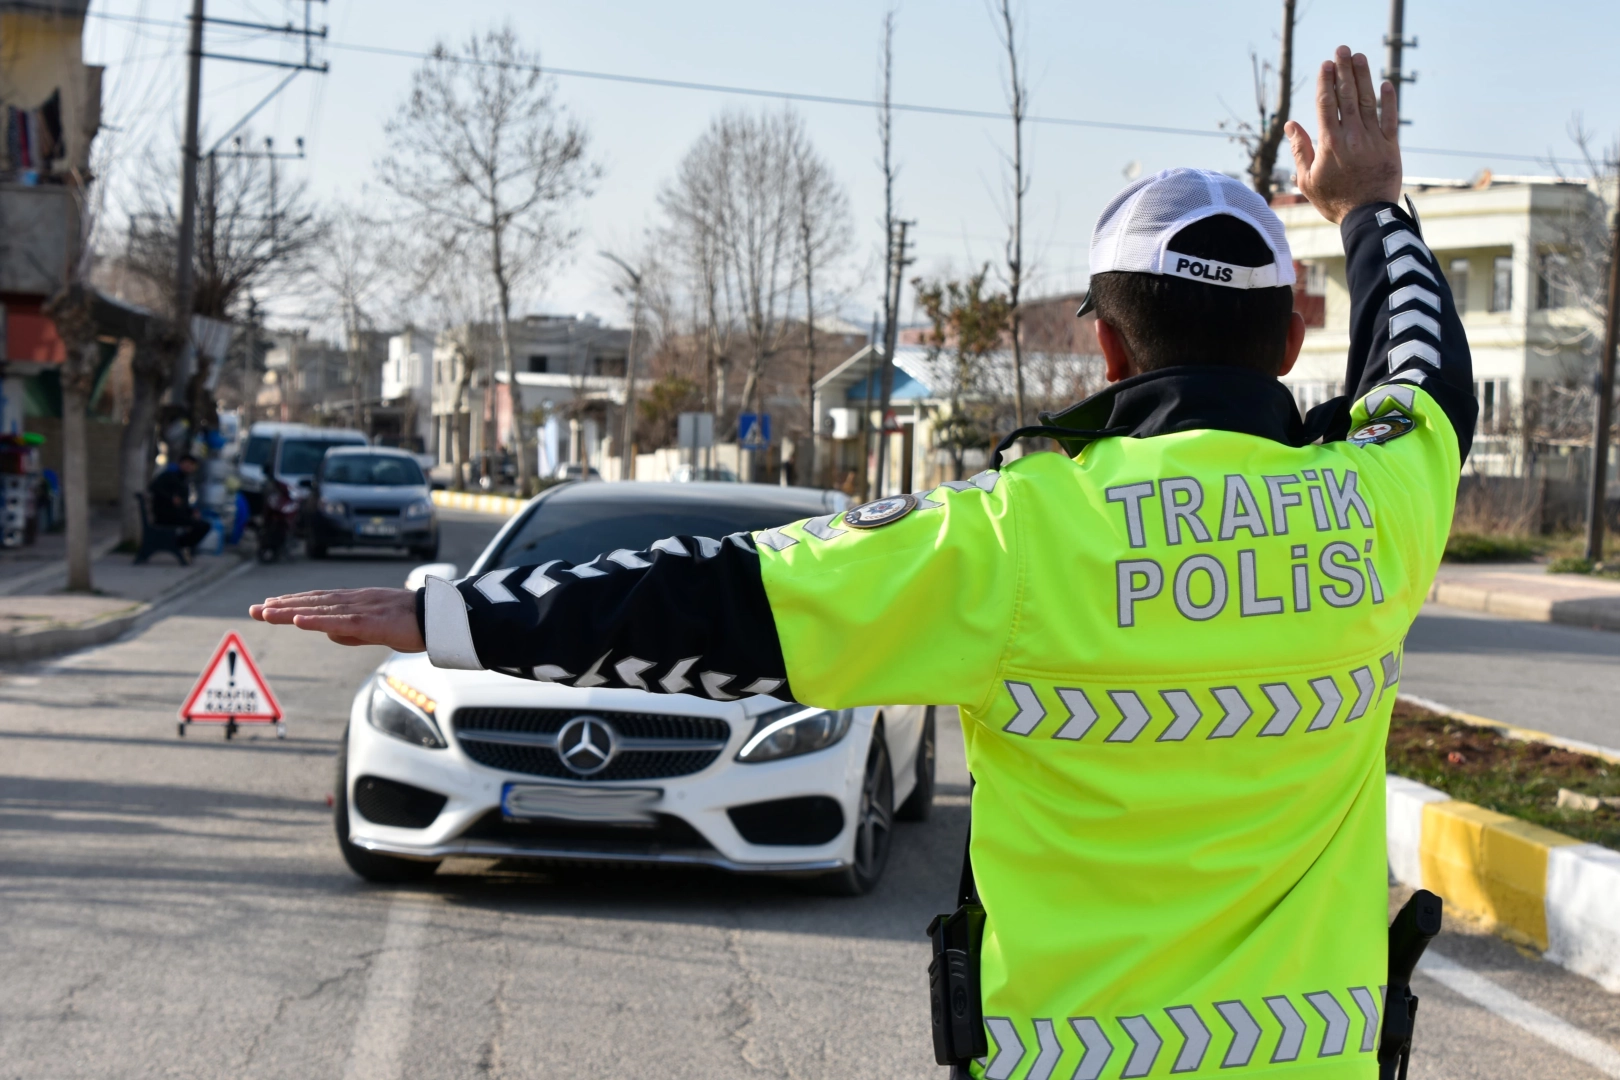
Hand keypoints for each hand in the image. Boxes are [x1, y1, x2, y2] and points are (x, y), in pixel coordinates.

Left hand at [250, 587, 424, 651]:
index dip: (293, 602)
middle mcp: (356, 600)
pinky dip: (317, 620)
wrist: (442, 618)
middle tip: (253, 609)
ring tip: (266, 613)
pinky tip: (298, 620)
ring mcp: (363, 609)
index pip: (319, 600)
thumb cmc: (415, 624)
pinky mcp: (372, 621)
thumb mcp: (379, 630)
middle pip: (313, 601)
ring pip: (321, 609)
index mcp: (358, 601)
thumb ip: (354, 632)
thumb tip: (328, 634)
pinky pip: (339, 621)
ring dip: (291, 611)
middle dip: (282, 605)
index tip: (268, 605)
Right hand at [1286, 46, 1401, 223]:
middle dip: (1343, 71)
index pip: (1326, 105)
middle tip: (1341, 50)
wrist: (1367, 216)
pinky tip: (1385, 84)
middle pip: (1347, 97)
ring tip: (1359, 57)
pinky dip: (1389, 100)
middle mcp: (1352, 137)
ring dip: (1363, 77)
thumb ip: (1301, 150)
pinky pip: (1390, 118)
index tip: (1325, 65)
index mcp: (1330, 144)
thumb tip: (1291, 125)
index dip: (1325, 83)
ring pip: (1368, 102)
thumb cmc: (1334, 201)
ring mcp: (1373, 139)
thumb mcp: (1307, 180)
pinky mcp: (1390, 146)